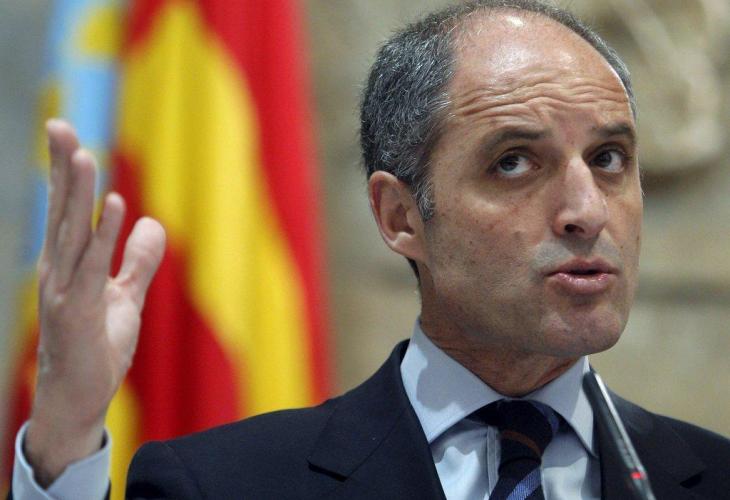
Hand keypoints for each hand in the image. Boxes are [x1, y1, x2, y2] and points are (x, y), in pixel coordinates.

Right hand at [24, 120, 165, 486]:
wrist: (81, 396)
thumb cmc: (97, 346)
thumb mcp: (124, 295)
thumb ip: (137, 259)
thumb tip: (151, 222)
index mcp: (67, 263)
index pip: (67, 209)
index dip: (66, 173)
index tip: (66, 134)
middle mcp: (59, 270)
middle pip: (62, 211)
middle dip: (62, 169)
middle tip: (60, 125)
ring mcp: (64, 291)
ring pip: (73, 233)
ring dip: (80, 194)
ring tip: (86, 154)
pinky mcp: (78, 313)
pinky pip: (94, 268)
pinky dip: (105, 236)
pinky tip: (116, 206)